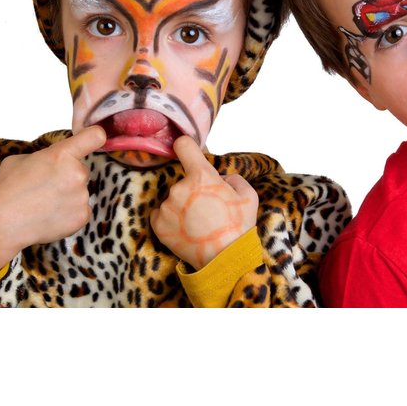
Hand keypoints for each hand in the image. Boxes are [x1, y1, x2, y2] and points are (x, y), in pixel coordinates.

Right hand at [0, 125, 105, 276]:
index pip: (95, 136)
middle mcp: (77, 173)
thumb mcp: (20, 160)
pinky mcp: (83, 216)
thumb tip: (51, 159)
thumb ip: (43, 155)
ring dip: (68, 196)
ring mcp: (82, 196)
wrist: (2, 225)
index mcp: (62, 154)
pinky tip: (50, 215)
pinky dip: (69, 213)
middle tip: (46, 187)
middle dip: (68, 176)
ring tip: (44, 204)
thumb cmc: (7, 190)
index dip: (94, 137)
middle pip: (81, 169)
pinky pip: (81, 210)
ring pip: (80, 191)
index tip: (93, 140)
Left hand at [150, 135, 258, 270]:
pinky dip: (170, 220)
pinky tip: (185, 230)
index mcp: (201, 175)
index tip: (184, 150)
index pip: (183, 145)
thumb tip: (222, 178)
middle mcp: (180, 187)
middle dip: (192, 190)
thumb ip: (233, 178)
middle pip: (182, 180)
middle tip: (206, 209)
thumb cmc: (239, 227)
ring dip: (181, 207)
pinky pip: (160, 214)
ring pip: (173, 199)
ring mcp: (167, 206)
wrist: (225, 260)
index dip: (185, 146)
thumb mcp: (248, 195)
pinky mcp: (158, 224)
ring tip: (197, 224)